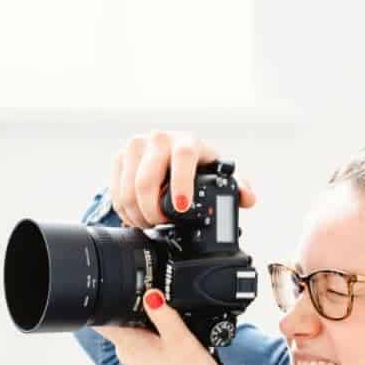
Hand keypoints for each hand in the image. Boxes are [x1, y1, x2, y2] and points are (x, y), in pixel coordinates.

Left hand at [90, 291, 232, 364]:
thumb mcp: (180, 339)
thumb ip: (164, 313)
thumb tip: (151, 293)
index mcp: (128, 344)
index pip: (102, 316)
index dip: (109, 297)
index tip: (128, 289)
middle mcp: (127, 351)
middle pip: (121, 316)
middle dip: (138, 304)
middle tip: (164, 308)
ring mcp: (138, 357)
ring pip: (137, 326)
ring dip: (152, 318)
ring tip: (174, 326)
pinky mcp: (150, 361)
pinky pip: (148, 337)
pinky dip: (160, 331)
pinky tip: (176, 336)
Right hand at [107, 129, 257, 228]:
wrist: (169, 153)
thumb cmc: (196, 166)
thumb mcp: (216, 175)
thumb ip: (237, 187)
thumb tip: (247, 198)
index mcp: (188, 141)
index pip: (183, 156)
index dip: (181, 182)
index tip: (181, 207)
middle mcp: (160, 139)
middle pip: (146, 179)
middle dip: (153, 211)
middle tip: (161, 225)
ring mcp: (137, 146)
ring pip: (129, 189)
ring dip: (138, 215)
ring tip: (150, 223)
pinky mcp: (120, 156)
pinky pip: (117, 191)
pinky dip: (125, 210)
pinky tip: (137, 215)